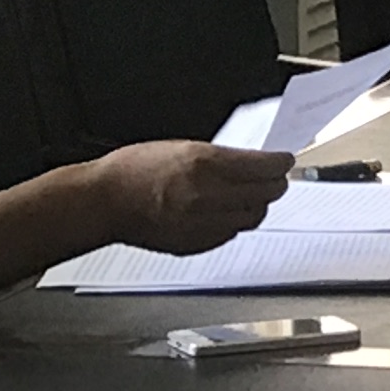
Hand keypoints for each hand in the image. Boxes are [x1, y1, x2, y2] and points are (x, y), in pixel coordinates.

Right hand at [103, 141, 294, 254]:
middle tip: (276, 178)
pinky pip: (231, 233)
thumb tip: (251, 163)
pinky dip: (235, 221)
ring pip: (252, 217)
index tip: (284, 160)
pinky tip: (227, 211)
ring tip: (253, 195)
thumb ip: (219, 157)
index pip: (264, 167)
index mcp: (204, 164)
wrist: (105, 202)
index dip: (280, 163)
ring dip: (258, 204)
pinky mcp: (197, 243)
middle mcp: (208, 195)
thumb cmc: (134, 170)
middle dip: (275, 184)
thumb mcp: (181, 147)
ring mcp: (203, 223)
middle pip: (265, 194)